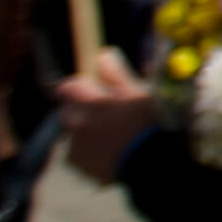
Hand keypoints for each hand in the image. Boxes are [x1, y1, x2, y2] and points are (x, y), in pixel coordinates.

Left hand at [54, 49, 153, 184]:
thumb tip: (103, 54)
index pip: (67, 87)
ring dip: (86, 134)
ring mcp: (76, 147)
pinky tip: (111, 155)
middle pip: (69, 112)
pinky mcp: (80, 167)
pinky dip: (90, 154)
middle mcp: (77, 124)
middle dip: (82, 112)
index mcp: (91, 103)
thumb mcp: (139, 95)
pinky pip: (79, 155)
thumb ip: (116, 76)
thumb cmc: (150, 125)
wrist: (154, 166)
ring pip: (74, 134)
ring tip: (113, 139)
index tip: (93, 90)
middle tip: (107, 117)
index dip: (79, 88)